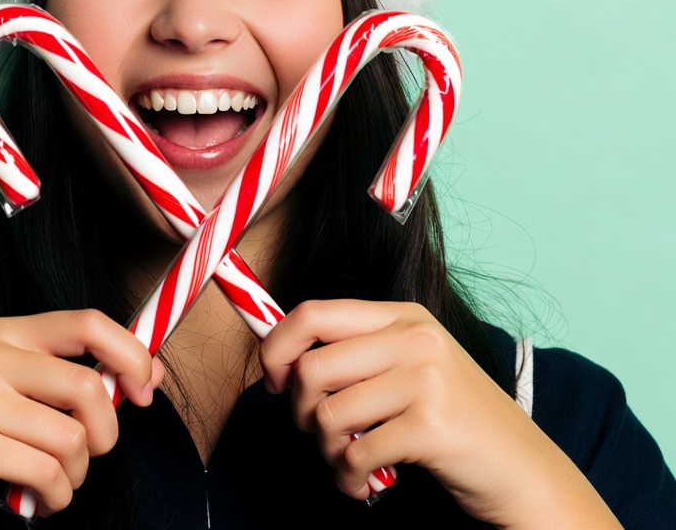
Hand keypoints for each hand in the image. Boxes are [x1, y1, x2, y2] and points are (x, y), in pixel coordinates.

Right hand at [0, 310, 162, 529]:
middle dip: (106, 432)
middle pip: (86, 387)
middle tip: (94, 453)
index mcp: (5, 333)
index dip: (130, 354)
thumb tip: (146, 373)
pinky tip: (41, 500)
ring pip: (70, 437)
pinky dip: (57, 496)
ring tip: (57, 482)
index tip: (145, 388)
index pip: (88, 323)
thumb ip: (67, 377)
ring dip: (77, 474)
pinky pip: (45, 472)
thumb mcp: (9, 388)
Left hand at [259, 300, 621, 529]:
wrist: (525, 471)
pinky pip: (357, 454)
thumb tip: (280, 360)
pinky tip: (365, 484)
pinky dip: (350, 479)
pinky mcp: (432, 426)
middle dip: (301, 411)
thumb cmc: (455, 419)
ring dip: (328, 450)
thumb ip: (356, 355)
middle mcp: (413, 338)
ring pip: (329, 414)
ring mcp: (426, 379)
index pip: (314, 313)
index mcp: (402, 315)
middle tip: (320, 432)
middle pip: (312, 367)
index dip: (277, 347)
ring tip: (349, 460)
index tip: (272, 380)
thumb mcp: (410, 366)